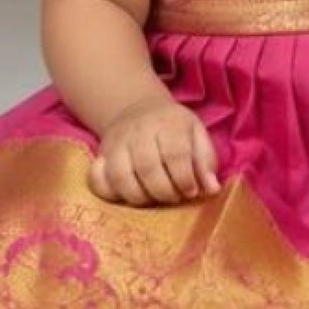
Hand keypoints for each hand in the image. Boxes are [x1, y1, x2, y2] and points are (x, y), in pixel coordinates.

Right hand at [87, 92, 222, 205]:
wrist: (139, 110)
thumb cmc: (174, 129)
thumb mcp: (197, 135)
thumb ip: (206, 162)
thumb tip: (212, 189)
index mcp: (169, 124)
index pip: (175, 154)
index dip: (184, 179)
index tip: (191, 191)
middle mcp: (139, 131)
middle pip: (147, 167)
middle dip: (164, 192)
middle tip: (173, 197)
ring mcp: (117, 143)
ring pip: (120, 176)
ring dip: (139, 197)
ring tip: (153, 198)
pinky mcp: (101, 155)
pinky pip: (96, 180)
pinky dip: (108, 193)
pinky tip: (125, 195)